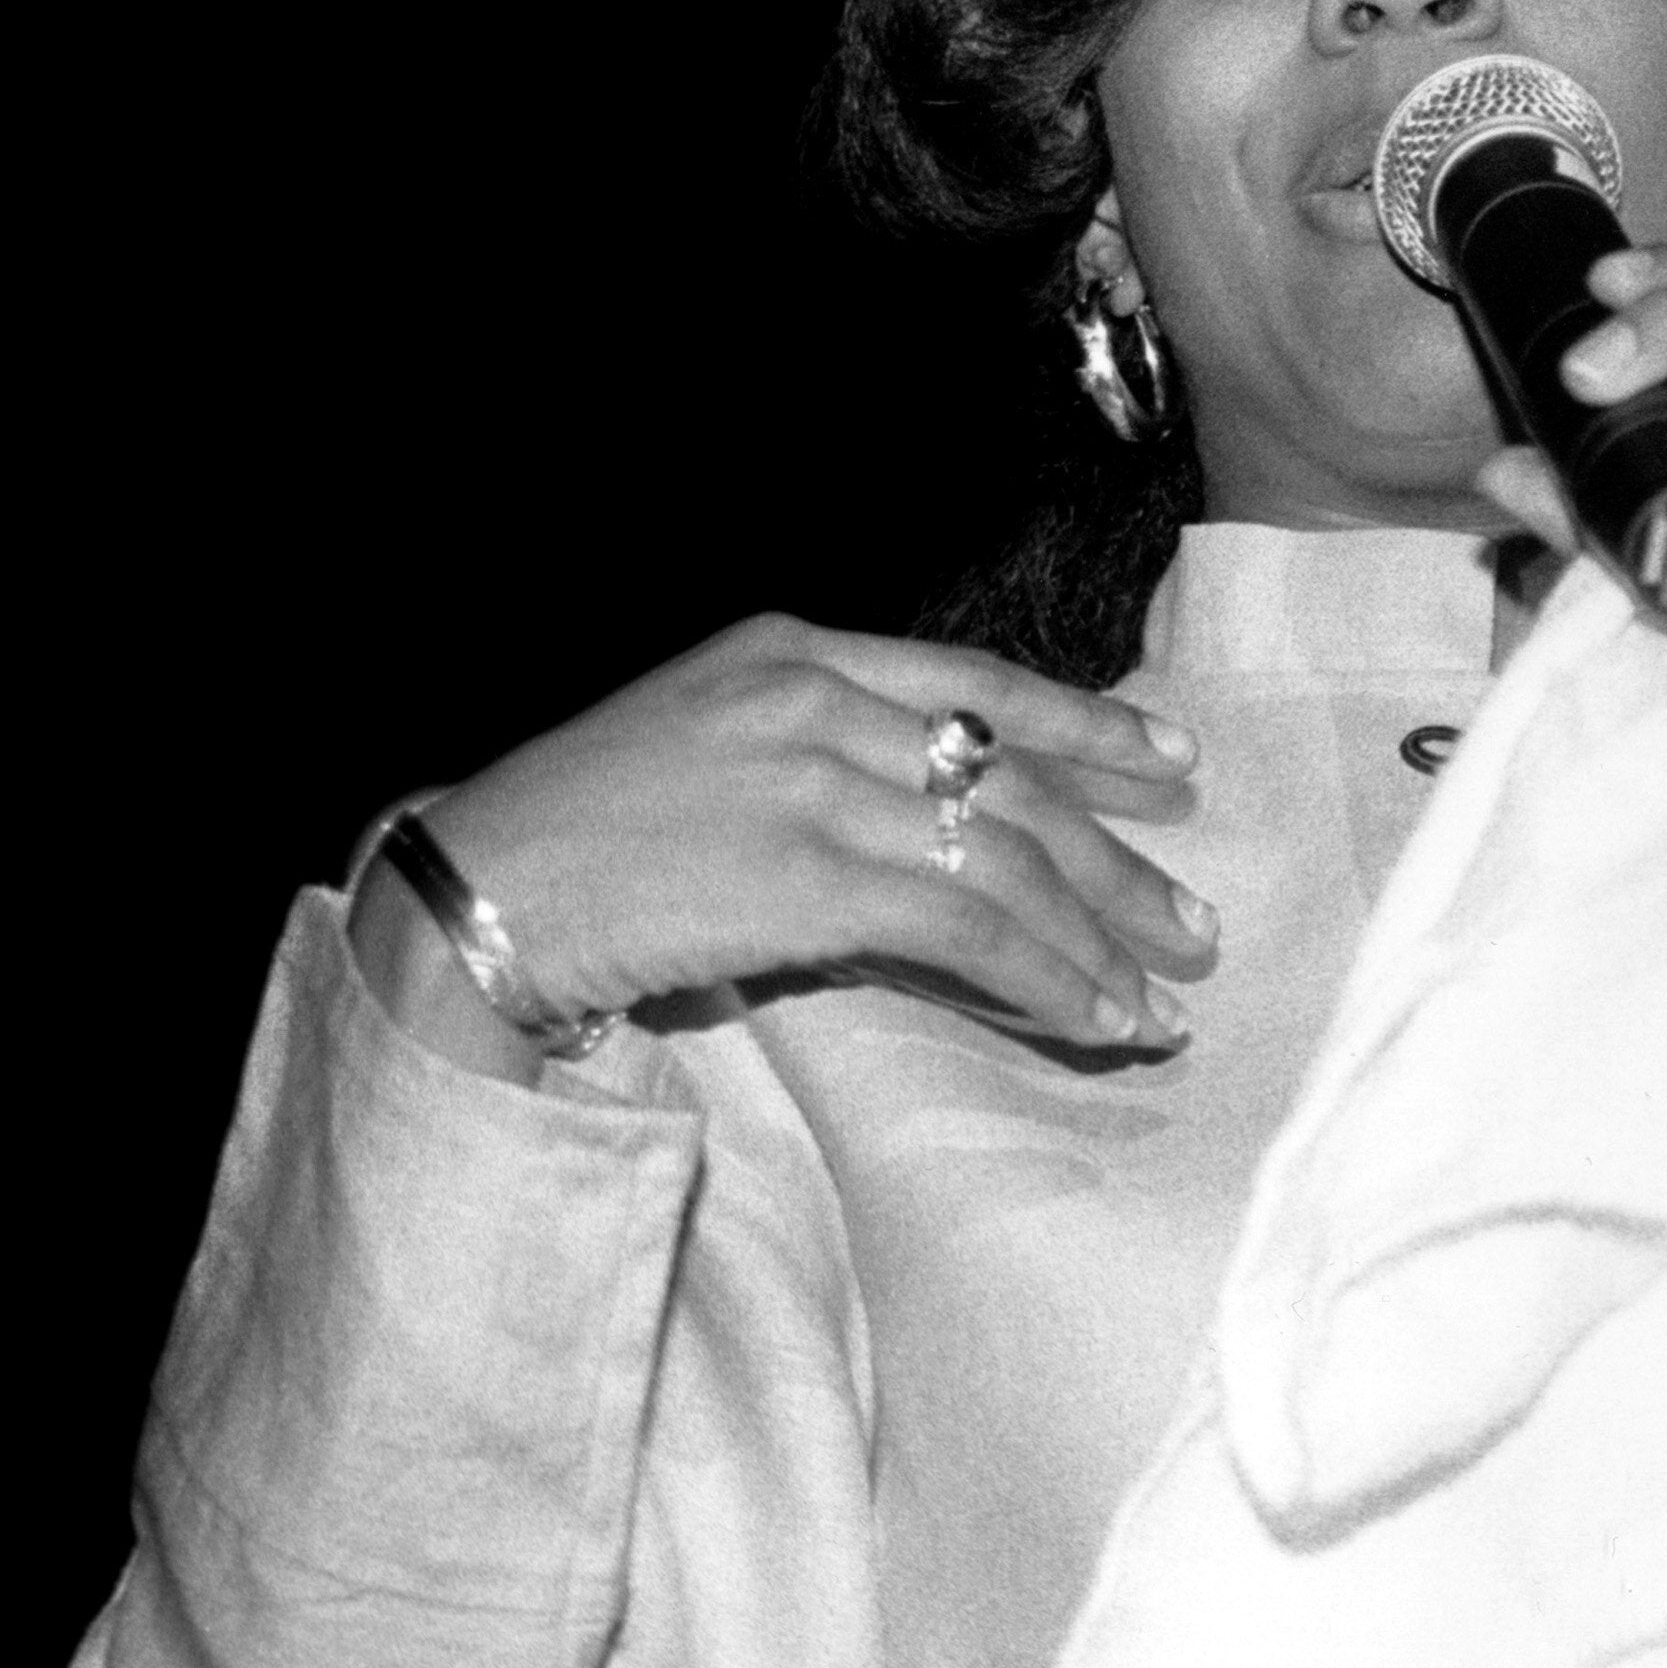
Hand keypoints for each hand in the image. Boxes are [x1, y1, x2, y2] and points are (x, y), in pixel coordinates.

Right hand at [361, 616, 1215, 1075]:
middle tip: (1192, 923)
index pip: (980, 684)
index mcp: (796, 649)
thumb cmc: (584, 833)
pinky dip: (1046, 978)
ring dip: (1096, 939)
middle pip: (1011, 778)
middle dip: (1117, 859)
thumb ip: (822, 756)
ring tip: (1157, 1001)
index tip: (1173, 763)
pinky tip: (1091, 1018)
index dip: (1091, 727)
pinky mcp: (806, 873)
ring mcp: (812, 779)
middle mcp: (815, 696)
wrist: (474, 885)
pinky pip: (967, 928)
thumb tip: (945, 830)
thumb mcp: (710, 741)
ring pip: (1004, 858)